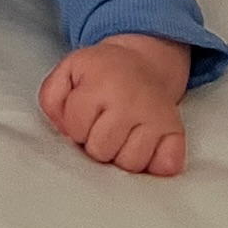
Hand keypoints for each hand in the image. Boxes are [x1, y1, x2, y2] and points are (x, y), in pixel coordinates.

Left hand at [38, 34, 189, 175]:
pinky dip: (155, 163)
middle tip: (103, 123)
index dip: (75, 124)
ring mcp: (156, 116)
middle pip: (101, 151)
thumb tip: (64, 130)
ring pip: (130, 164)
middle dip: (96, 142)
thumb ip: (52, 97)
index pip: (75, 128)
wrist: (142, 61)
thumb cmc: (102, 72)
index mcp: (101, 82)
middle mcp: (131, 99)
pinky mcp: (176, 130)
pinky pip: (166, 166)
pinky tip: (147, 144)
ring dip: (122, 154)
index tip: (85, 111)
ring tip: (122, 133)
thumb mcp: (68, 71)